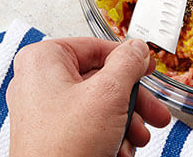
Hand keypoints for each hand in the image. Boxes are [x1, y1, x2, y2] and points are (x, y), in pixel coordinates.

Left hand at [7, 37, 170, 156]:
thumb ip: (127, 64)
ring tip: (137, 138)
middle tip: (154, 112)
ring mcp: (42, 109)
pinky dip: (108, 137)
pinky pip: (86, 125)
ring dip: (124, 123)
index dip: (128, 58)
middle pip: (99, 80)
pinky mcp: (50, 134)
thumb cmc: (63, 146)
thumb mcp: (108, 94)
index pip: (95, 47)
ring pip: (96, 105)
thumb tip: (136, 49)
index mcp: (43, 60)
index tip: (148, 67)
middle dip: (132, 101)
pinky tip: (120, 151)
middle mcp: (38, 81)